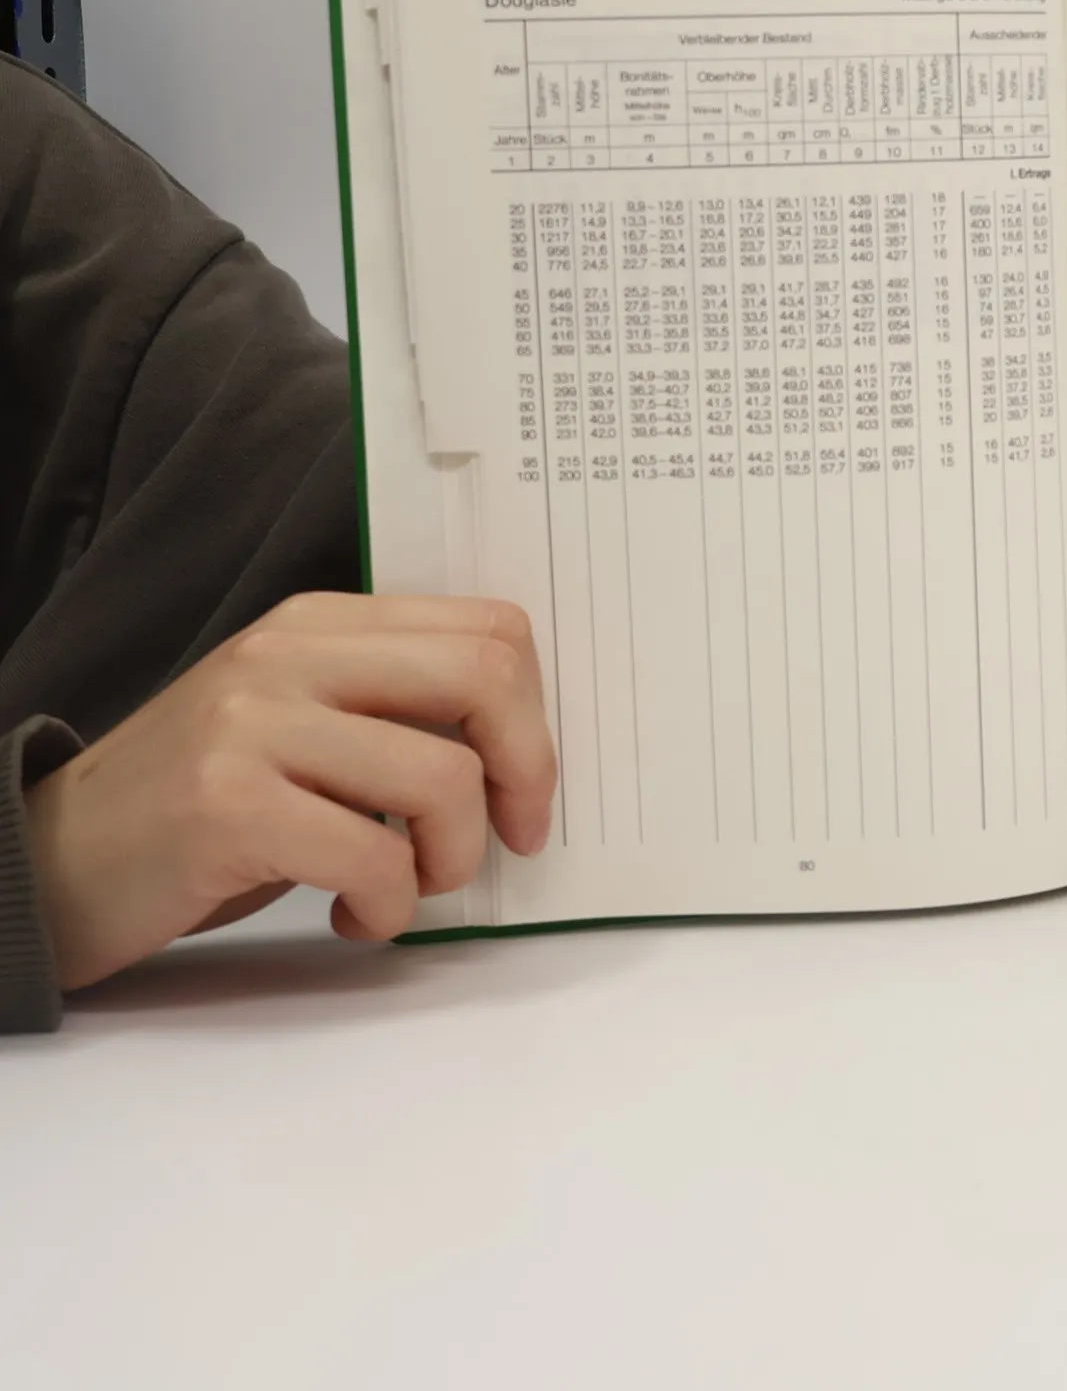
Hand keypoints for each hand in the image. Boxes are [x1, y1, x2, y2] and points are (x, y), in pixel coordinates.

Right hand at [22, 593, 555, 989]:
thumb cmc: (203, 805)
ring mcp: (254, 724)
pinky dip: (389, 908)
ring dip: (451, 859)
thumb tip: (525, 752)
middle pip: (482, 678)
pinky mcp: (227, 805)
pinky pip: (374, 859)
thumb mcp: (303, 723)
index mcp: (321, 624)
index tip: (526, 785)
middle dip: (526, 771)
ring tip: (405, 890)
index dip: (535, 712)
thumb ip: (396, 709)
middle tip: (511, 838)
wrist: (55, 862)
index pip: (488, 628)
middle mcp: (288, 654)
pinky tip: (354, 918)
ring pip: (442, 776)